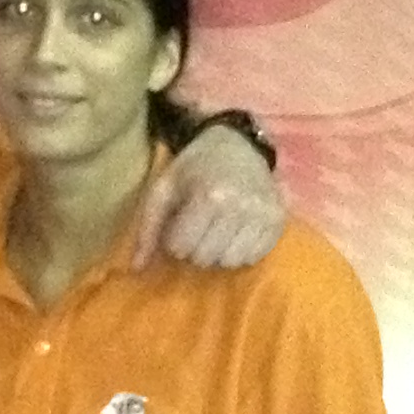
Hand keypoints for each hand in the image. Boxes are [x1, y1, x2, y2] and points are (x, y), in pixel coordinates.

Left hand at [129, 121, 283, 268]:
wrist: (238, 145)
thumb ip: (147, 228)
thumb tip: (135, 268)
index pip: (182, 248)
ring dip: (218, 253)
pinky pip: (255, 257)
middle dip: (195, 249)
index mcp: (209, 196)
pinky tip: (235, 233)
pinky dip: (241, 252)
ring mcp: (263, 215)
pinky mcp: (278, 221)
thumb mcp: (163, 188)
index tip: (179, 225)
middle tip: (197, 229)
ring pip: (231, 262)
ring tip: (216, 232)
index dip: (175, 240)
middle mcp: (240, 207)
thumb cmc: (194, 168)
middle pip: (206, 259)